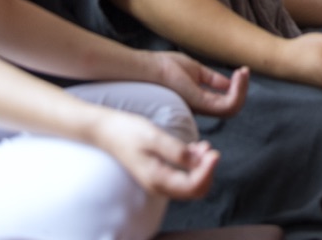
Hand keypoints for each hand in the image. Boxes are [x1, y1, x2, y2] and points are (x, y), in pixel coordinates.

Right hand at [93, 110, 218, 200]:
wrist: (106, 131)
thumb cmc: (128, 131)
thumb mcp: (153, 136)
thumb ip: (175, 150)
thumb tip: (198, 161)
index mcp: (157, 179)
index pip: (192, 187)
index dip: (208, 172)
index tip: (215, 152)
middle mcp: (159, 185)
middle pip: (194, 190)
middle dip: (207, 172)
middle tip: (211, 149)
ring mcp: (159, 180)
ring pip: (189, 184)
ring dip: (201, 168)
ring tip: (205, 147)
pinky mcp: (159, 172)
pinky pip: (182, 176)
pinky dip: (193, 165)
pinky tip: (196, 148)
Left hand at [151, 53, 247, 118]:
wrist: (149, 68)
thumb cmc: (166, 66)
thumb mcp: (195, 70)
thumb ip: (212, 79)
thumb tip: (229, 83)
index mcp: (198, 100)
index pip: (224, 102)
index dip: (236, 88)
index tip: (241, 71)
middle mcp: (200, 108)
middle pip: (230, 107)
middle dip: (242, 90)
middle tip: (244, 71)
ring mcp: (200, 107)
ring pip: (232, 108)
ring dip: (242, 90)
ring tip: (243, 72)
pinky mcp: (200, 103)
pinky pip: (227, 104)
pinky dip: (238, 90)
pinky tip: (239, 74)